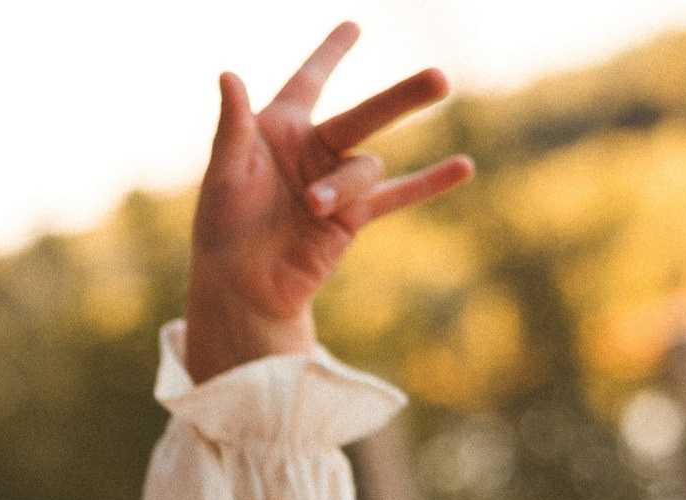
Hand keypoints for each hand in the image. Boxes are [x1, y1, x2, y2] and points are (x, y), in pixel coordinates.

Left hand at [185, 21, 474, 382]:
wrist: (241, 287)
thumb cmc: (222, 227)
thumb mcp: (224, 174)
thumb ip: (232, 127)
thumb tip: (229, 74)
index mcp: (281, 130)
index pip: (310, 81)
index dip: (330, 54)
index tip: (354, 26)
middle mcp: (315, 150)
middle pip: (366, 114)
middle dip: (402, 97)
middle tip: (439, 78)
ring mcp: (338, 183)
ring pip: (365, 168)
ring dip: (342, 186)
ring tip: (312, 206)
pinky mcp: (353, 218)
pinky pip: (397, 196)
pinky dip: (429, 183)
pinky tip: (464, 167)